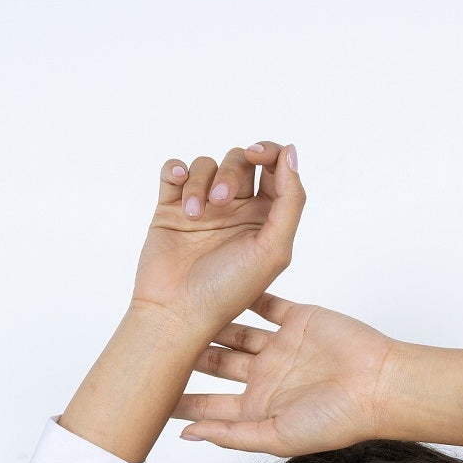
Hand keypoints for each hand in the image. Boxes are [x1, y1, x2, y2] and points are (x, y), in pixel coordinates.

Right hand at [130, 143, 304, 336]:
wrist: (177, 312)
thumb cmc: (228, 291)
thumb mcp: (274, 250)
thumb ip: (291, 200)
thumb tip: (290, 151)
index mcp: (265, 220)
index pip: (275, 169)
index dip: (269, 153)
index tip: (256, 156)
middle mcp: (236, 212)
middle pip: (239, 161)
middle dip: (231, 173)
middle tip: (221, 204)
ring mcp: (203, 208)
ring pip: (206, 165)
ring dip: (200, 183)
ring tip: (194, 215)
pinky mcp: (171, 208)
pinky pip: (174, 171)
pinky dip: (175, 171)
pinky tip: (177, 191)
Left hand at [171, 295, 400, 457]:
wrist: (378, 386)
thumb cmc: (336, 420)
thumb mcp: (276, 436)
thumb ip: (231, 435)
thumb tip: (185, 436)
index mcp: (262, 408)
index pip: (210, 404)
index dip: (181, 399)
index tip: (150, 392)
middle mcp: (268, 377)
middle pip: (218, 364)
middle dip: (188, 354)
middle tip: (155, 338)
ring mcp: (282, 347)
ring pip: (236, 330)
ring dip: (211, 320)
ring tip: (178, 305)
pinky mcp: (297, 320)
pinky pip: (266, 302)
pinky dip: (246, 292)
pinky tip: (220, 280)